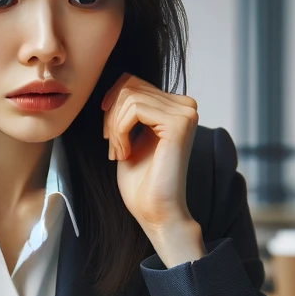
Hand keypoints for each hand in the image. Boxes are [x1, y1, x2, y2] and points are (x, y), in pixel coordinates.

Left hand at [101, 73, 204, 266]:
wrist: (155, 212)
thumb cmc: (141, 183)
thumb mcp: (128, 136)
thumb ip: (127, 110)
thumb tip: (116, 84)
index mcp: (175, 107)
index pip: (133, 82)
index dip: (112, 103)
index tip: (108, 134)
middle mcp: (185, 105)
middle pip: (130, 86)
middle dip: (111, 115)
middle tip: (112, 147)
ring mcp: (186, 112)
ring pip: (129, 96)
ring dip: (114, 127)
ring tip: (119, 153)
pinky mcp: (179, 122)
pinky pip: (135, 108)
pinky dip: (120, 131)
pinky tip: (124, 153)